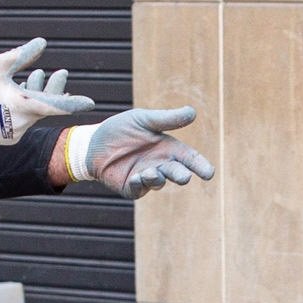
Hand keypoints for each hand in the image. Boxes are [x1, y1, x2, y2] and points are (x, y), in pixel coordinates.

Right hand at [0, 39, 97, 148]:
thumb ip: (20, 55)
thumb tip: (43, 43)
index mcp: (22, 106)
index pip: (56, 106)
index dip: (74, 103)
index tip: (90, 103)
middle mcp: (22, 124)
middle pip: (45, 105)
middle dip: (53, 88)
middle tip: (62, 73)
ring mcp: (14, 134)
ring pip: (33, 112)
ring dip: (36, 94)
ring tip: (36, 75)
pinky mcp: (7, 138)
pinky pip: (22, 120)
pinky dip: (24, 106)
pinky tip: (19, 92)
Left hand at [59, 106, 215, 196]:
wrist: (93, 143)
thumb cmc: (121, 129)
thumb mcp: (143, 119)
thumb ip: (166, 119)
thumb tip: (193, 112)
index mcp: (168, 148)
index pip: (189, 158)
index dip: (199, 165)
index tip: (209, 172)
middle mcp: (161, 164)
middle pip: (176, 172)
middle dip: (181, 175)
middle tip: (185, 177)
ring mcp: (147, 178)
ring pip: (158, 182)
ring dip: (157, 178)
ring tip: (151, 172)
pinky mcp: (132, 188)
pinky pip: (139, 189)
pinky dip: (140, 184)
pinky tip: (137, 176)